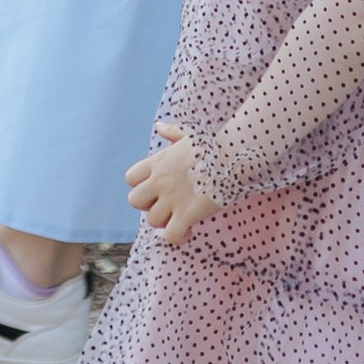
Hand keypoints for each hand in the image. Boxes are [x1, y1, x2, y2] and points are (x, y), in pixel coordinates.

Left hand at [125, 125, 215, 246]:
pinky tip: (189, 229)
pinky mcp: (187, 214)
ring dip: (166, 222)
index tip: (157, 188)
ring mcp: (172, 199)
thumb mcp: (189, 135)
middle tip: (167, 204)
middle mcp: (160, 181)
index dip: (141, 186)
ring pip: (153, 221)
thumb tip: (160, 126)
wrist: (232, 155)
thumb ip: (172, 132)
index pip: (131, 178)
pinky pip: (170, 236)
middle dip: (149, 205)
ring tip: (183, 218)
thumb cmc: (214, 146)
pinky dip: (178, 237)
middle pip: (135, 201)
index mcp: (158, 163)